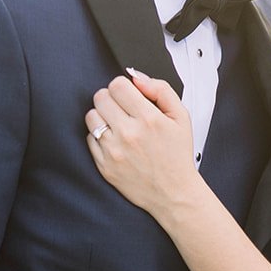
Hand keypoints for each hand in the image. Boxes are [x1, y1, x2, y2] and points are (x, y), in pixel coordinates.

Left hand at [85, 71, 200, 221]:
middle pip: (101, 97)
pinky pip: (89, 138)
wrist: (173, 193)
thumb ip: (161, 90)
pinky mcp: (104, 165)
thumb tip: (137, 78)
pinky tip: (115, 142)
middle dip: (111, 99)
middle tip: (122, 110)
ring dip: (102, 116)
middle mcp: (128, 133)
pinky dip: (99, 137)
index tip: (128, 96)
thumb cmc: (177, 155)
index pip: (117, 85)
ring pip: (91, 116)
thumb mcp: (181, 117)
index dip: (123, 88)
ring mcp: (114, 150)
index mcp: (148, 119)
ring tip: (117, 125)